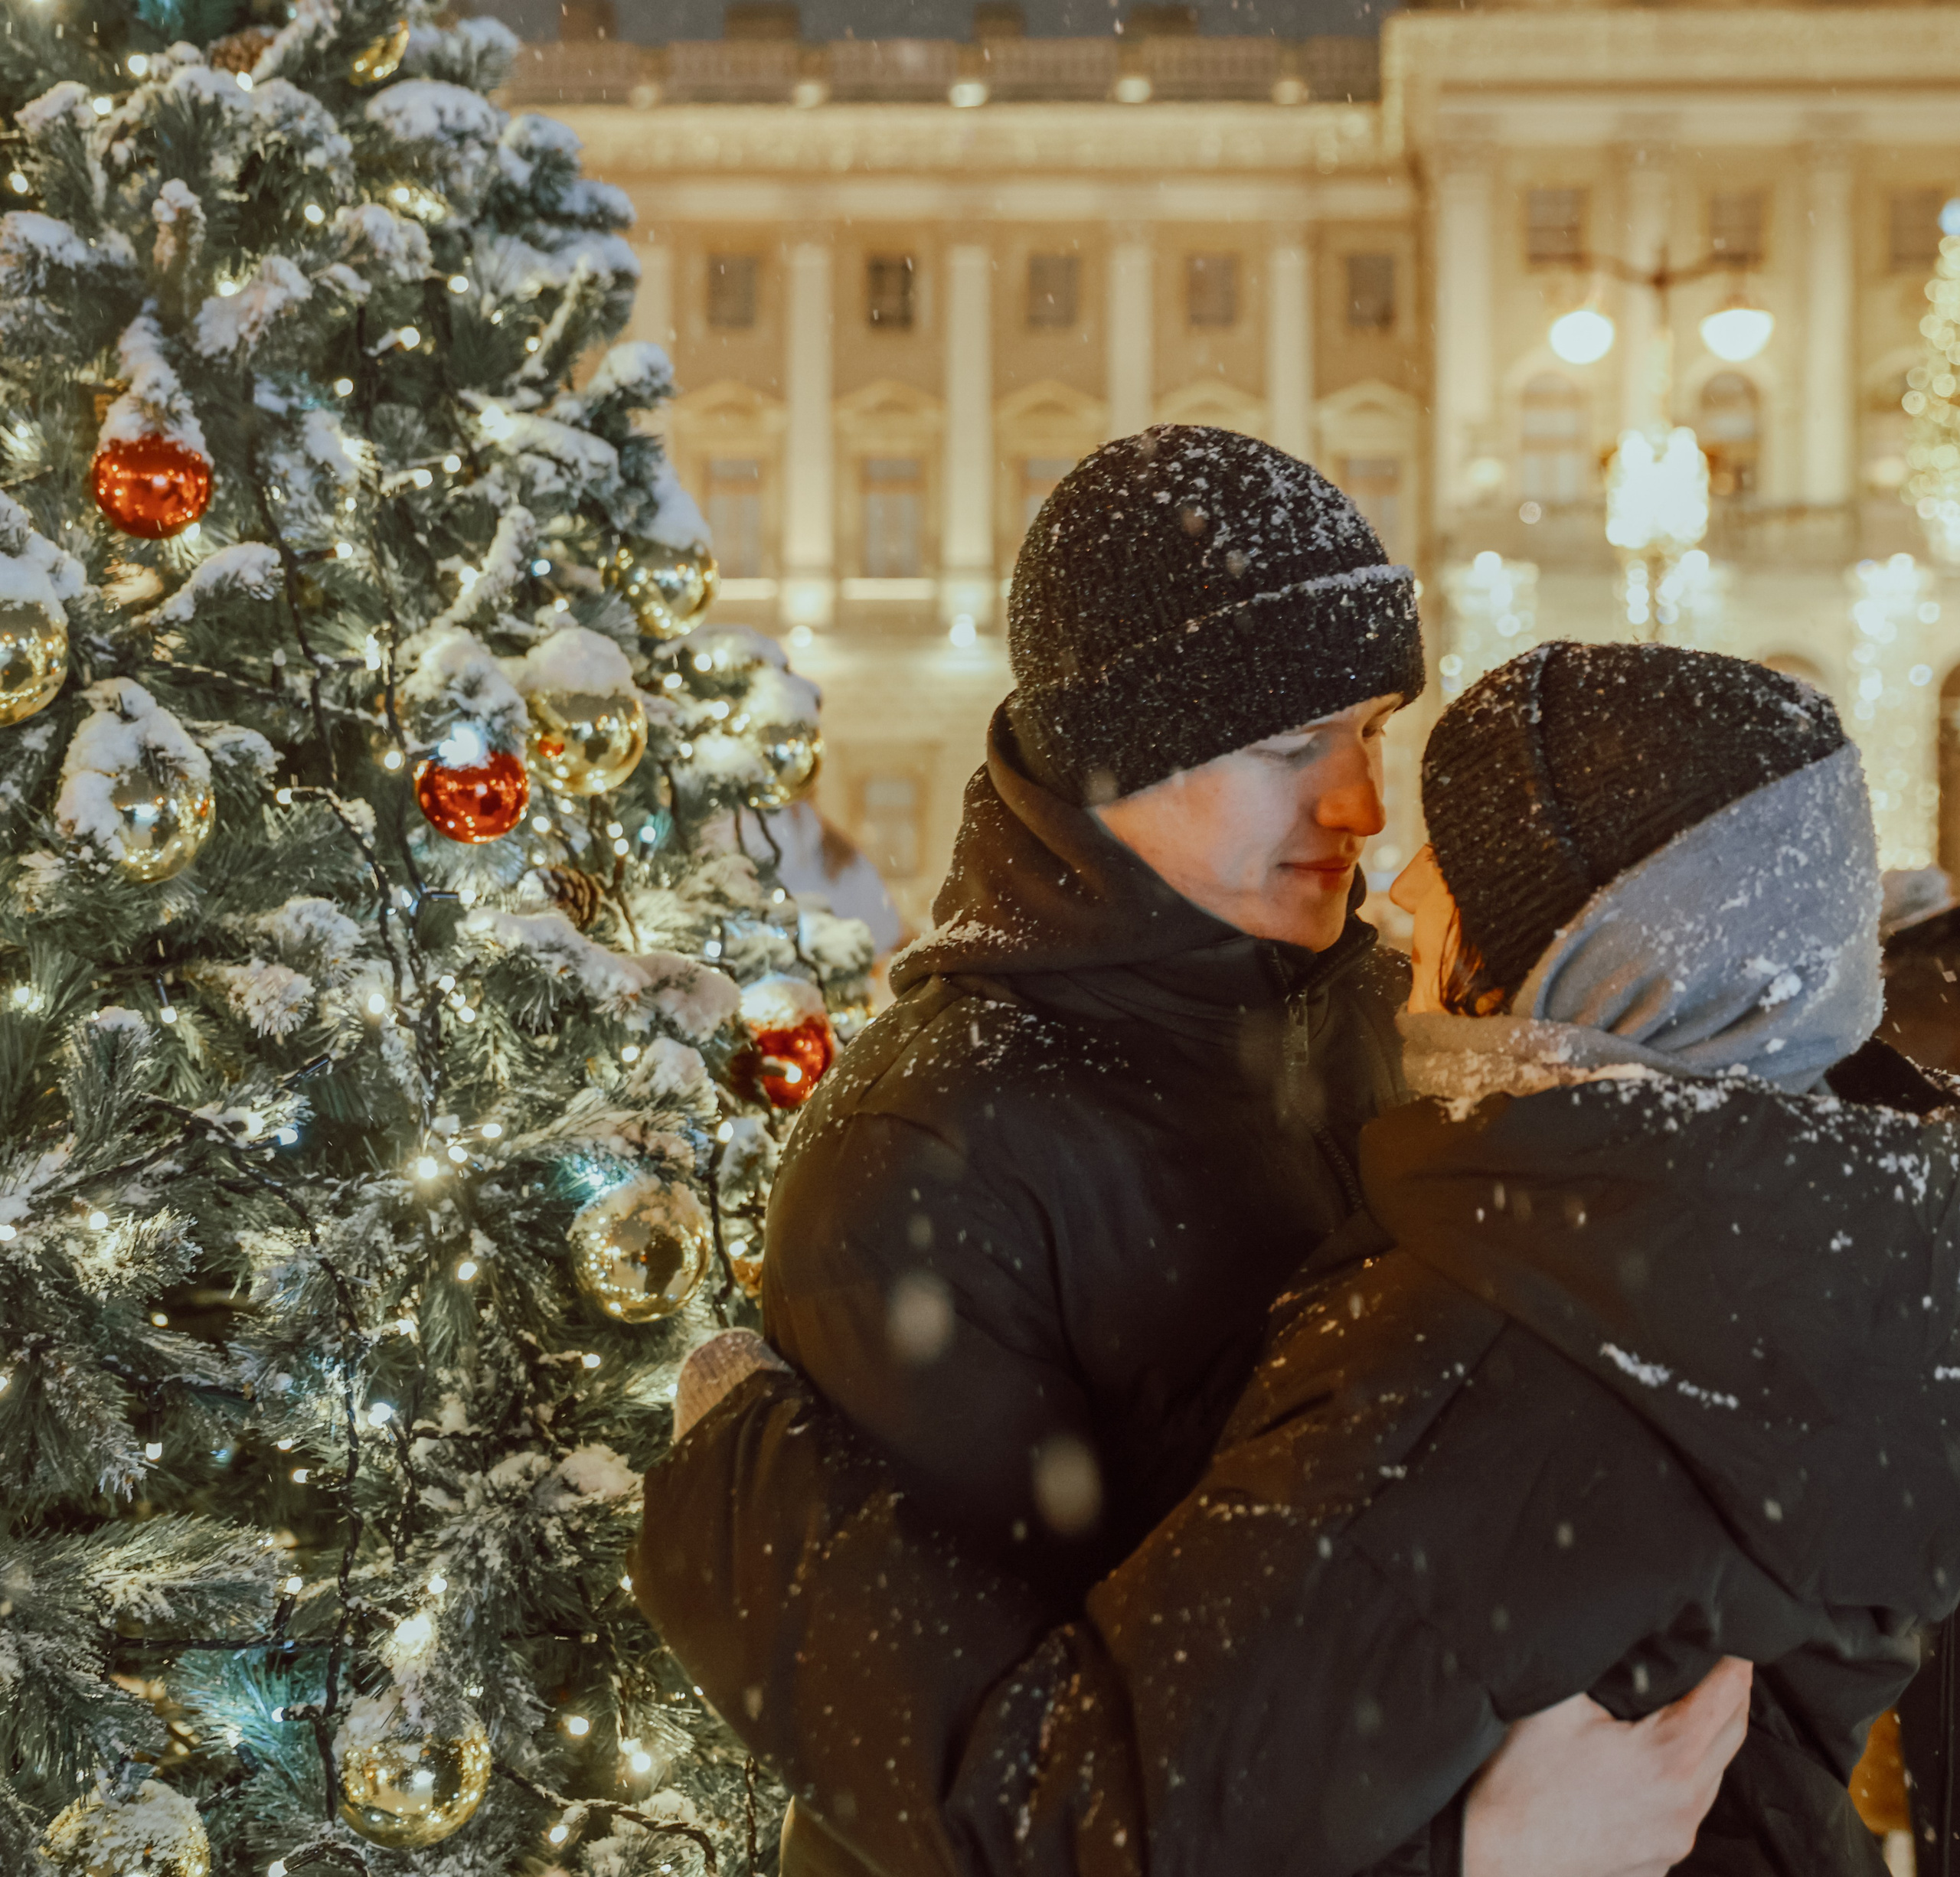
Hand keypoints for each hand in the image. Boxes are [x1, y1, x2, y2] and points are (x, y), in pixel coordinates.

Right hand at [1462, 1657, 1752, 1876]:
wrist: (1494, 1859)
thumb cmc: (1517, 1784)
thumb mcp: (1553, 1703)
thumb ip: (1594, 1662)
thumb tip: (1614, 1626)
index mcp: (1668, 1759)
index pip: (1725, 1698)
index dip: (1734, 1662)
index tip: (1736, 1636)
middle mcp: (1684, 1806)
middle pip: (1732, 1737)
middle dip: (1732, 1694)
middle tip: (1725, 1660)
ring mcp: (1674, 1841)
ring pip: (1712, 1777)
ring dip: (1709, 1738)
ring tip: (1691, 1704)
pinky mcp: (1657, 1862)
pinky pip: (1687, 1810)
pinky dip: (1685, 1777)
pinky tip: (1655, 1761)